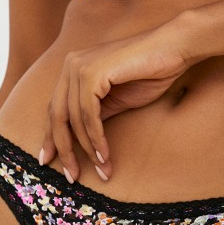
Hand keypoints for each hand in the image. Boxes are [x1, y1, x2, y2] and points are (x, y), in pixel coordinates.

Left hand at [40, 17, 191, 179]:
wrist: (174, 49)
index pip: (55, 108)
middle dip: (63, 148)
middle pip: (57, 115)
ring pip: (73, 118)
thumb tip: (82, 140)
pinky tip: (104, 155)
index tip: (49, 161)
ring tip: (101, 169)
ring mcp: (79, 66)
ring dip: (87, 149)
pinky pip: (88, 114)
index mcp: (74, 69)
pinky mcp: (92, 72)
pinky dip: (96, 138)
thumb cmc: (150, 72)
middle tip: (71, 175)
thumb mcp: (117, 100)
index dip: (51, 137)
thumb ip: (96, 115)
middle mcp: (71, 65)